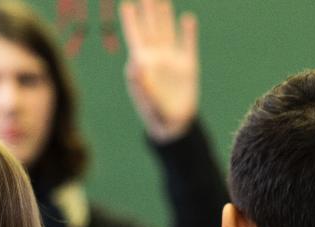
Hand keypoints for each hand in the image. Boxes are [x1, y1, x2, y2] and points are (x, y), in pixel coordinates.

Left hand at [120, 0, 198, 142]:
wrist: (174, 125)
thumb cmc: (154, 114)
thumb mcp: (145, 99)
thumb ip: (139, 82)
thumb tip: (134, 63)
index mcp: (143, 63)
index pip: (136, 36)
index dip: (131, 20)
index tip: (125, 5)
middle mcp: (157, 57)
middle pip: (152, 27)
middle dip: (148, 9)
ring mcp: (172, 60)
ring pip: (168, 31)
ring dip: (165, 14)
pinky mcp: (189, 66)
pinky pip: (188, 44)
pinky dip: (187, 31)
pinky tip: (187, 18)